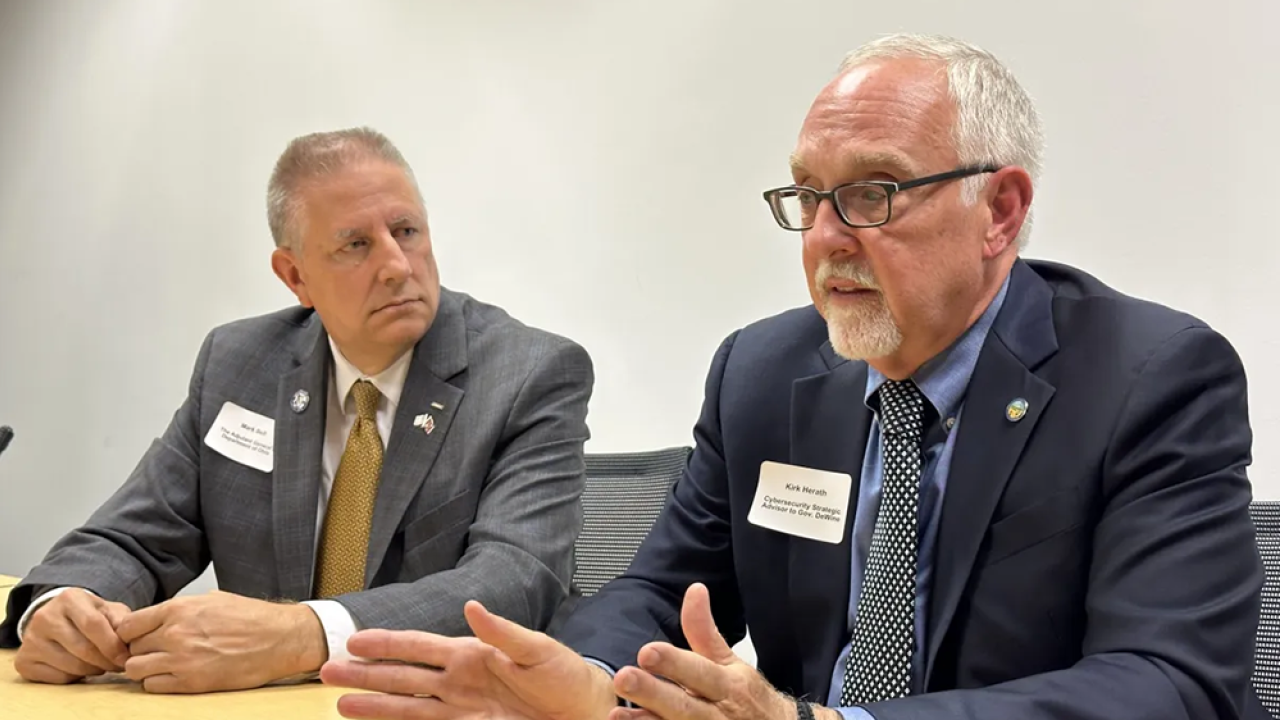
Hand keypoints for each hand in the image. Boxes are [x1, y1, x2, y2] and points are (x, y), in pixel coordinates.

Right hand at [14, 588, 130, 683]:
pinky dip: (76, 678)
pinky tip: (82, 668)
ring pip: (72, 666)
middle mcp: (44, 616)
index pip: (94, 625)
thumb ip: (122, 621)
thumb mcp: (108, 610)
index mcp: (69, 599)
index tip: (126, 658)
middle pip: (83, 649)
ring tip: (102, 665)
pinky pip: (58, 678)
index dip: (113, 645)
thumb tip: (131, 639)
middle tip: (118, 665)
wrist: (56, 619)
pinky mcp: (24, 660)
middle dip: (106, 661)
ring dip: (94, 671)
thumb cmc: (89, 615)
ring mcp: (30, 639)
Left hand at [116, 589, 326, 692]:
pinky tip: (173, 676)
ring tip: (161, 666)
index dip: (130, 633)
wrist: (280, 639)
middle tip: (154, 652)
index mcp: (179, 609)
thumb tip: (158, 618)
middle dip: (140, 650)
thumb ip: (180, 609)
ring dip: (145, 668)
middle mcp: (175, 633)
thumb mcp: (212, 600)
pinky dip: (158, 683)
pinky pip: (153, 687)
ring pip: (135, 669)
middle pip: (131, 648)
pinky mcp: (191, 682)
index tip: (138, 637)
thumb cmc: (252, 618)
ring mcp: (182, 660)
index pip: (128, 624)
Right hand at [320, 600, 617, 719]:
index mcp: (471, 654)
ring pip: (405, 708)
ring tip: (340, 705)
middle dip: (364, 676)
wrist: (584, 713)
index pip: (418, 647)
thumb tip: (471, 607)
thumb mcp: (536, 648)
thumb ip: (502, 632)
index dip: (385, 644)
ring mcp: (459, 709)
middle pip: (401, 678)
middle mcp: (457, 682)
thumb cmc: (566, 675)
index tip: (352, 641)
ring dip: (373, 706)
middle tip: (326, 673)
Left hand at [610, 583, 826, 719]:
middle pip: (683, 706)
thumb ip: (704, 631)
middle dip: (653, 694)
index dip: (674, 663)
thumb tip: (694, 589)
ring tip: (617, 715)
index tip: (647, 651)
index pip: (699, 672)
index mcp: (727, 686)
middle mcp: (717, 715)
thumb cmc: (746, 697)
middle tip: (623, 678)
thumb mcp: (730, 663)